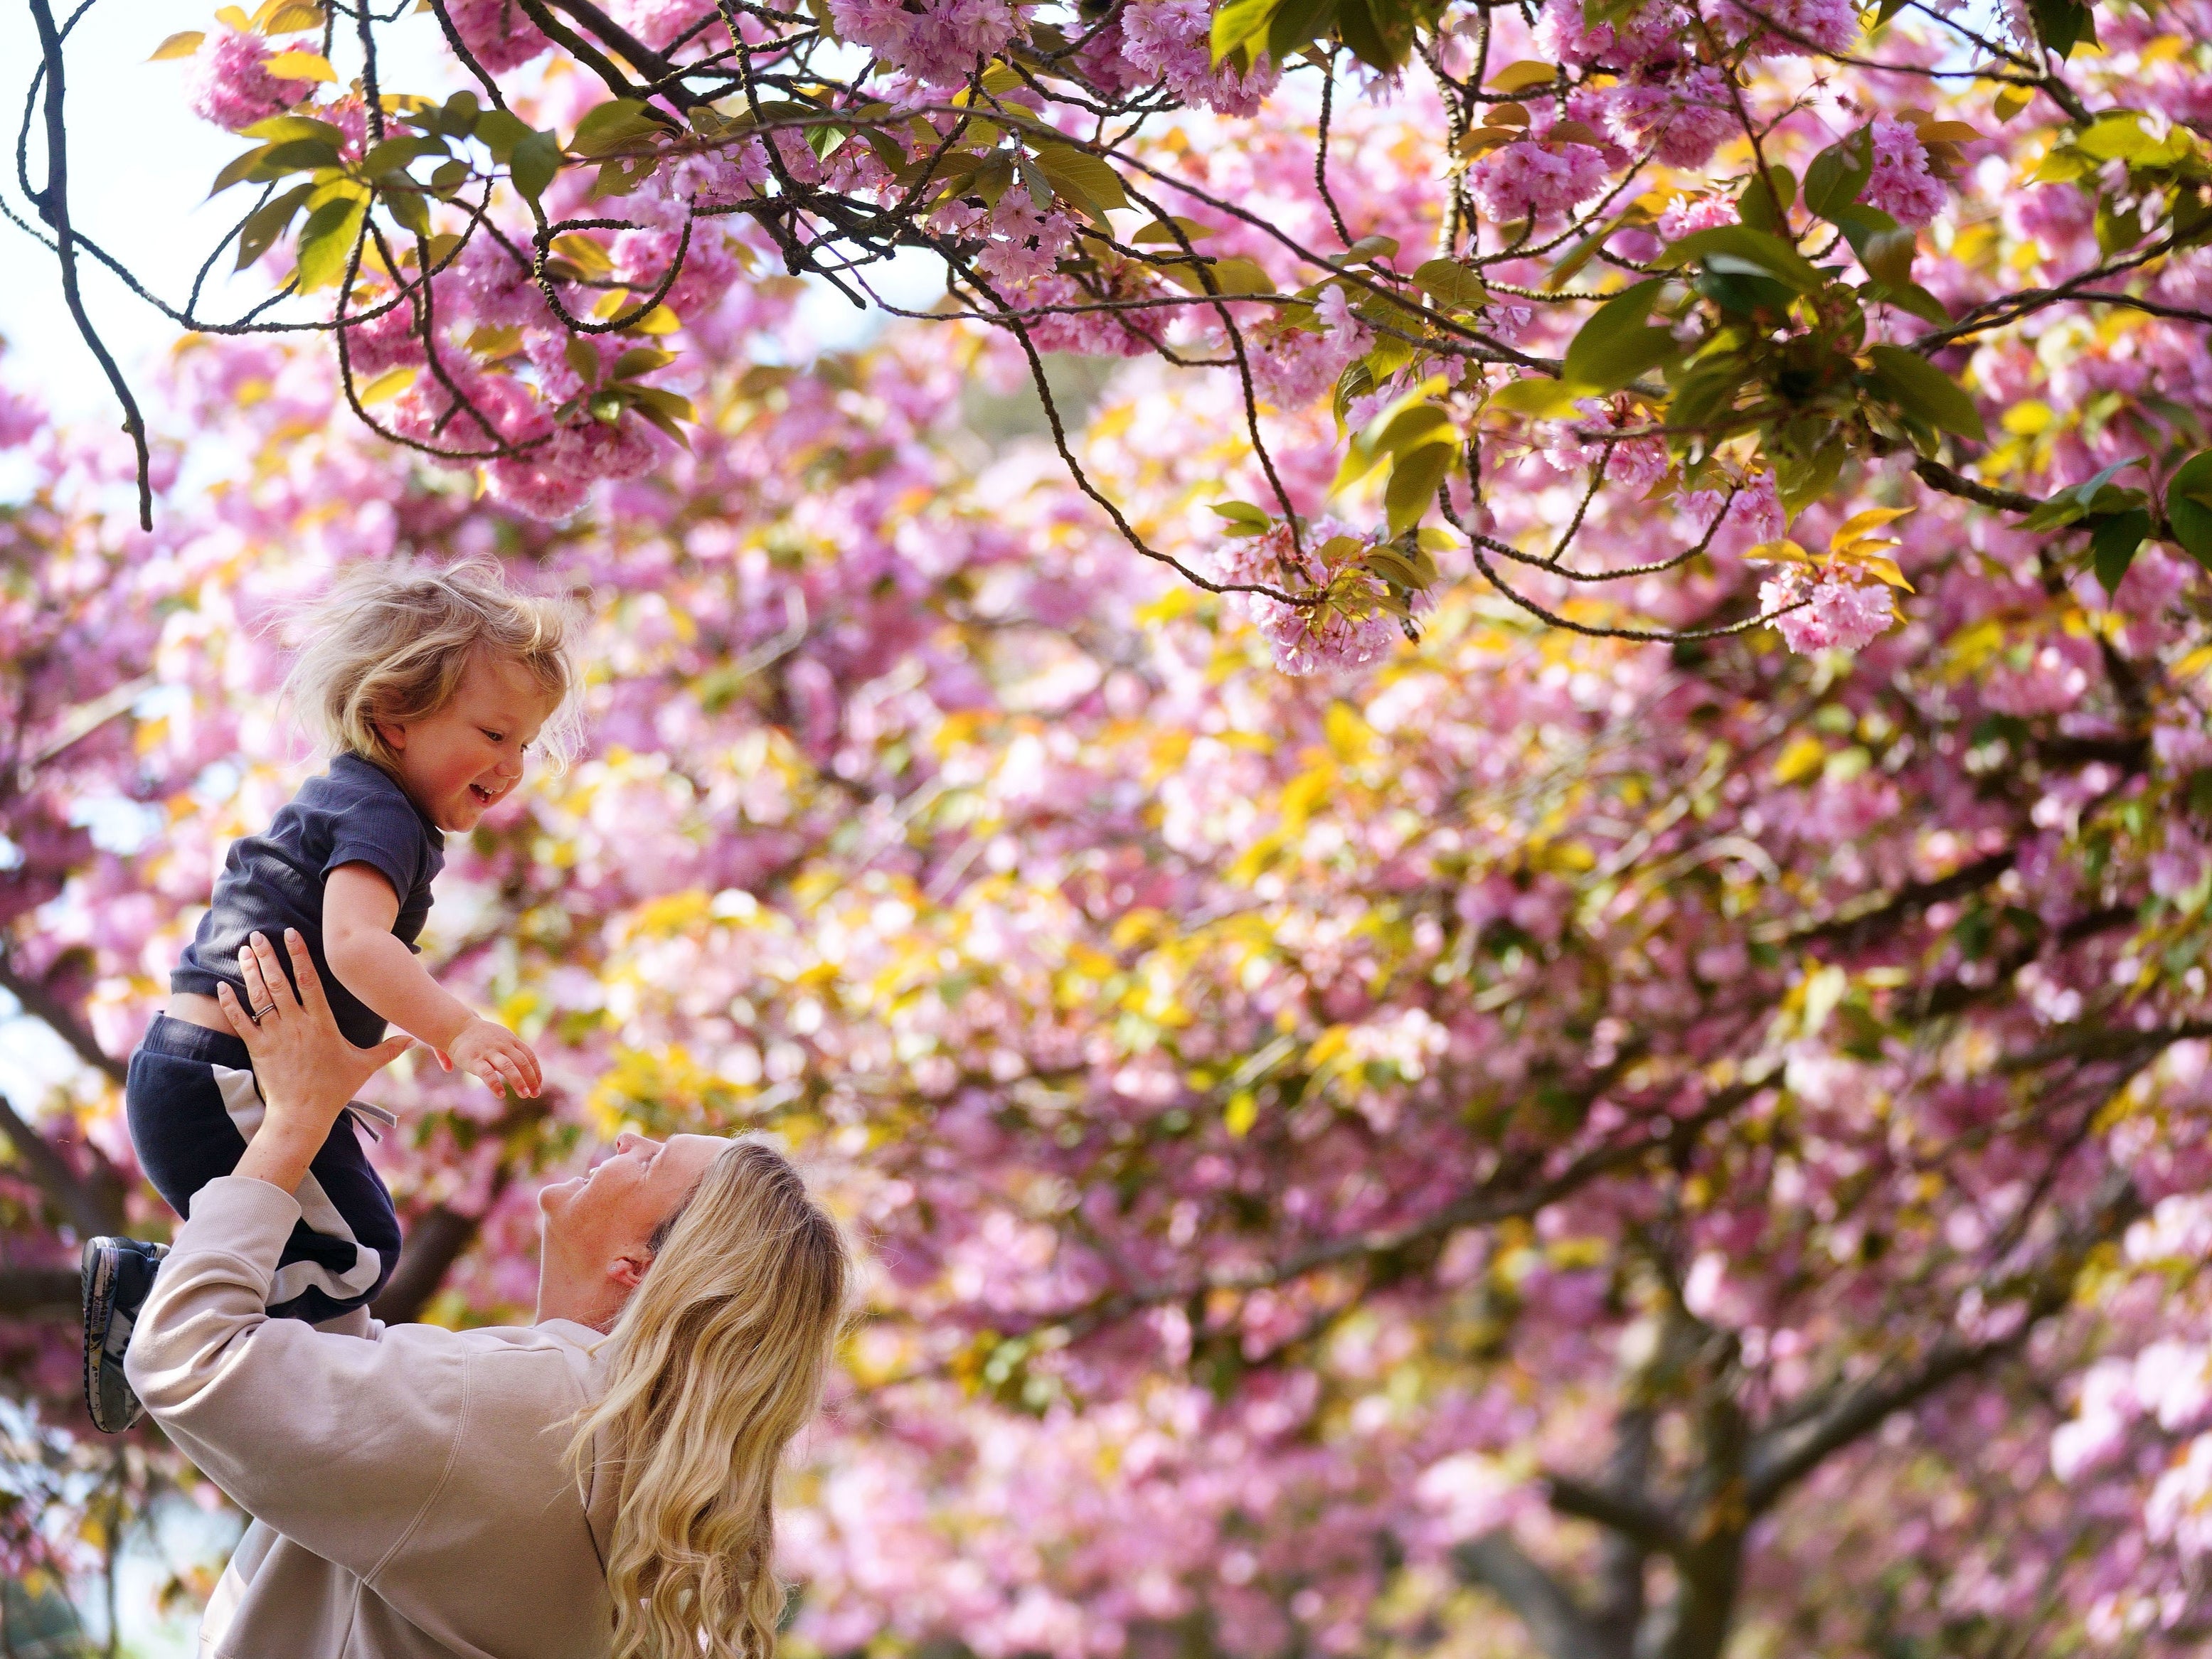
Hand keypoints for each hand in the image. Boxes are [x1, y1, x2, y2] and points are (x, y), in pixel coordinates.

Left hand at [215, 931, 412, 1190]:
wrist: (302, 1115)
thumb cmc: (335, 1090)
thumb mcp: (364, 1067)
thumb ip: (388, 1050)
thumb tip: (414, 1040)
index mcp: (322, 1024)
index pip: (309, 982)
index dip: (300, 956)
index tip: (291, 935)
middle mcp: (297, 1025)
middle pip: (280, 983)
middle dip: (268, 956)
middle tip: (258, 934)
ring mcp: (275, 1036)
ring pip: (260, 997)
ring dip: (251, 971)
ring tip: (244, 950)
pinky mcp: (258, 1049)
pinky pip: (241, 1021)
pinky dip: (230, 1002)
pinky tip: (223, 985)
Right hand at [443, 1017, 541, 1097]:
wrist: (455, 1026)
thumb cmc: (480, 1037)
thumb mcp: (500, 1039)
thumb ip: (511, 1054)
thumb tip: (521, 1073)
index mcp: (511, 1040)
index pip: (529, 1056)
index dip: (536, 1072)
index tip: (538, 1085)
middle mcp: (502, 1045)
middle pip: (522, 1063)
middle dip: (531, 1079)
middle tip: (535, 1094)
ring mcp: (489, 1051)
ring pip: (508, 1067)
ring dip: (518, 1082)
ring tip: (524, 1095)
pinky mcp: (474, 1060)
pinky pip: (487, 1074)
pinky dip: (495, 1085)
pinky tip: (501, 1094)